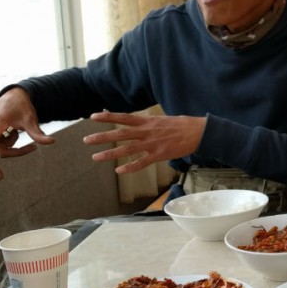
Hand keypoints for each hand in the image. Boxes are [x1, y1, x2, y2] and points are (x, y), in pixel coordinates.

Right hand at [0, 87, 54, 179]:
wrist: (12, 97)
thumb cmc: (20, 106)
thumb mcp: (31, 118)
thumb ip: (37, 132)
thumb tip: (52, 141)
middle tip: (0, 177)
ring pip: (0, 150)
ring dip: (15, 150)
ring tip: (29, 143)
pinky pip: (0, 148)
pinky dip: (11, 146)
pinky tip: (15, 134)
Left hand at [84, 111, 206, 173]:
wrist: (200, 132)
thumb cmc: (184, 125)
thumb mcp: (165, 119)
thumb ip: (152, 123)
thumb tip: (144, 124)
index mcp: (148, 121)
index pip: (124, 117)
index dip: (108, 117)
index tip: (93, 116)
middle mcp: (147, 132)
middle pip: (120, 134)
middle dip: (102, 137)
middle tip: (87, 140)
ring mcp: (152, 144)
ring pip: (127, 149)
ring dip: (110, 154)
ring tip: (95, 158)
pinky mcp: (159, 155)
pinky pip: (142, 162)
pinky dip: (130, 167)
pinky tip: (119, 171)